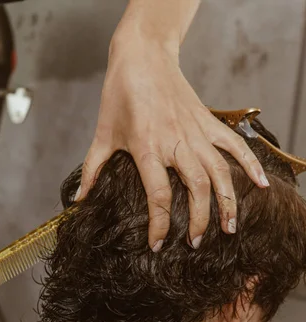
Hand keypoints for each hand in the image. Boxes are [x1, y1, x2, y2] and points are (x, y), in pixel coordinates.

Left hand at [79, 34, 267, 250]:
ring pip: (220, 172)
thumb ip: (92, 169)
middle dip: (198, 221)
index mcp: (147, 148)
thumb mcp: (102, 134)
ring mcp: (196, 131)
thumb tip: (79, 199)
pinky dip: (250, 164)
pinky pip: (234, 145)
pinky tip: (261, 185)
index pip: (158, 196)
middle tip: (195, 243)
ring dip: (228, 202)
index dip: (159, 225)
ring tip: (229, 228)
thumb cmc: (119, 95)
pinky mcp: (208, 120)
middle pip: (196, 189)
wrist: (142, 57)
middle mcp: (176, 142)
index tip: (157, 245)